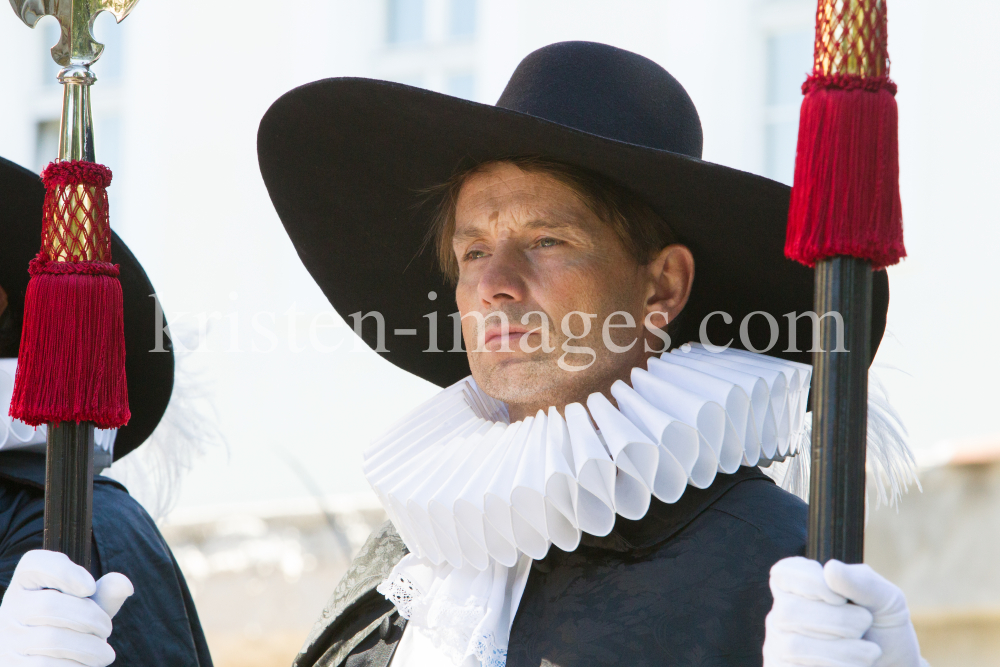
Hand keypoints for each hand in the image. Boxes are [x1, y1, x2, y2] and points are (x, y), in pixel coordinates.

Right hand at [0, 550, 133, 665]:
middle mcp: (10, 608)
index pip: (35, 564)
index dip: (65, 572)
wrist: (44, 660)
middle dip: (90, 618)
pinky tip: (87, 665)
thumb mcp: (88, 606)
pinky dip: (76, 666)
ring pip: (51, 639)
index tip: (90, 587)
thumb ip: (106, 593)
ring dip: (89, 647)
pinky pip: (47, 666)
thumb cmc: (71, 625)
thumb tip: (125, 585)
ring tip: (103, 653)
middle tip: (107, 629)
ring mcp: (7, 639)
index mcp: (27, 583)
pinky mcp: (11, 665)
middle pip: (50, 605)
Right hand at [764, 556, 923, 666]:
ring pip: (793, 646)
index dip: (811, 583)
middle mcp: (781, 613)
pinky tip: (858, 666)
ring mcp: (779, 646)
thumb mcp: (885, 598)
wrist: (892, 665)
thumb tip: (830, 568)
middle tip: (864, 623)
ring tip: (870, 650)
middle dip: (837, 620)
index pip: (784, 574)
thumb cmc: (883, 627)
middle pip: (788, 611)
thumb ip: (861, 582)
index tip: (841, 597)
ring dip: (843, 650)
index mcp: (797, 585)